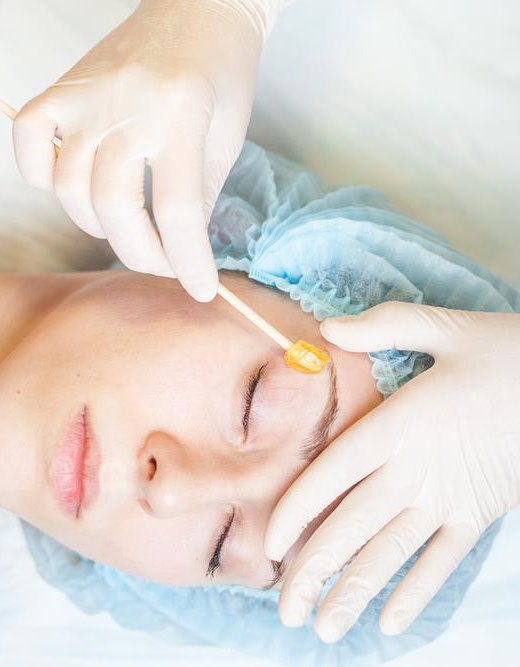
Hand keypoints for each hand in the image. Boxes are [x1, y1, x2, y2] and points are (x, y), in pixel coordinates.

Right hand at [12, 0, 284, 300]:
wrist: (198, 8)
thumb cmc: (221, 75)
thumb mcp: (225, 140)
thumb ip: (200, 197)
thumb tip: (177, 251)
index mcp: (182, 114)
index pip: (179, 210)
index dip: (189, 262)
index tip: (202, 290)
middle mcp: (129, 105)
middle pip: (117, 207)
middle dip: (143, 255)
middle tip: (164, 263)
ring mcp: (88, 96)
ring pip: (71, 189)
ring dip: (100, 227)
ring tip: (130, 226)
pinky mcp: (64, 90)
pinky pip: (30, 145)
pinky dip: (44, 179)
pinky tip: (78, 189)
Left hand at [264, 302, 519, 641]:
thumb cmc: (503, 352)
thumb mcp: (442, 327)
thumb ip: (381, 327)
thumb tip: (325, 328)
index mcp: (399, 424)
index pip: (332, 475)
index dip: (296, 513)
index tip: (269, 547)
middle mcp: (416, 469)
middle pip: (352, 526)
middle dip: (314, 571)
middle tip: (284, 610)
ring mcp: (449, 498)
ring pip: (391, 553)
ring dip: (355, 593)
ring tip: (323, 628)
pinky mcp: (479, 513)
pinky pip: (443, 562)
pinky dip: (417, 593)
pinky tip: (390, 623)